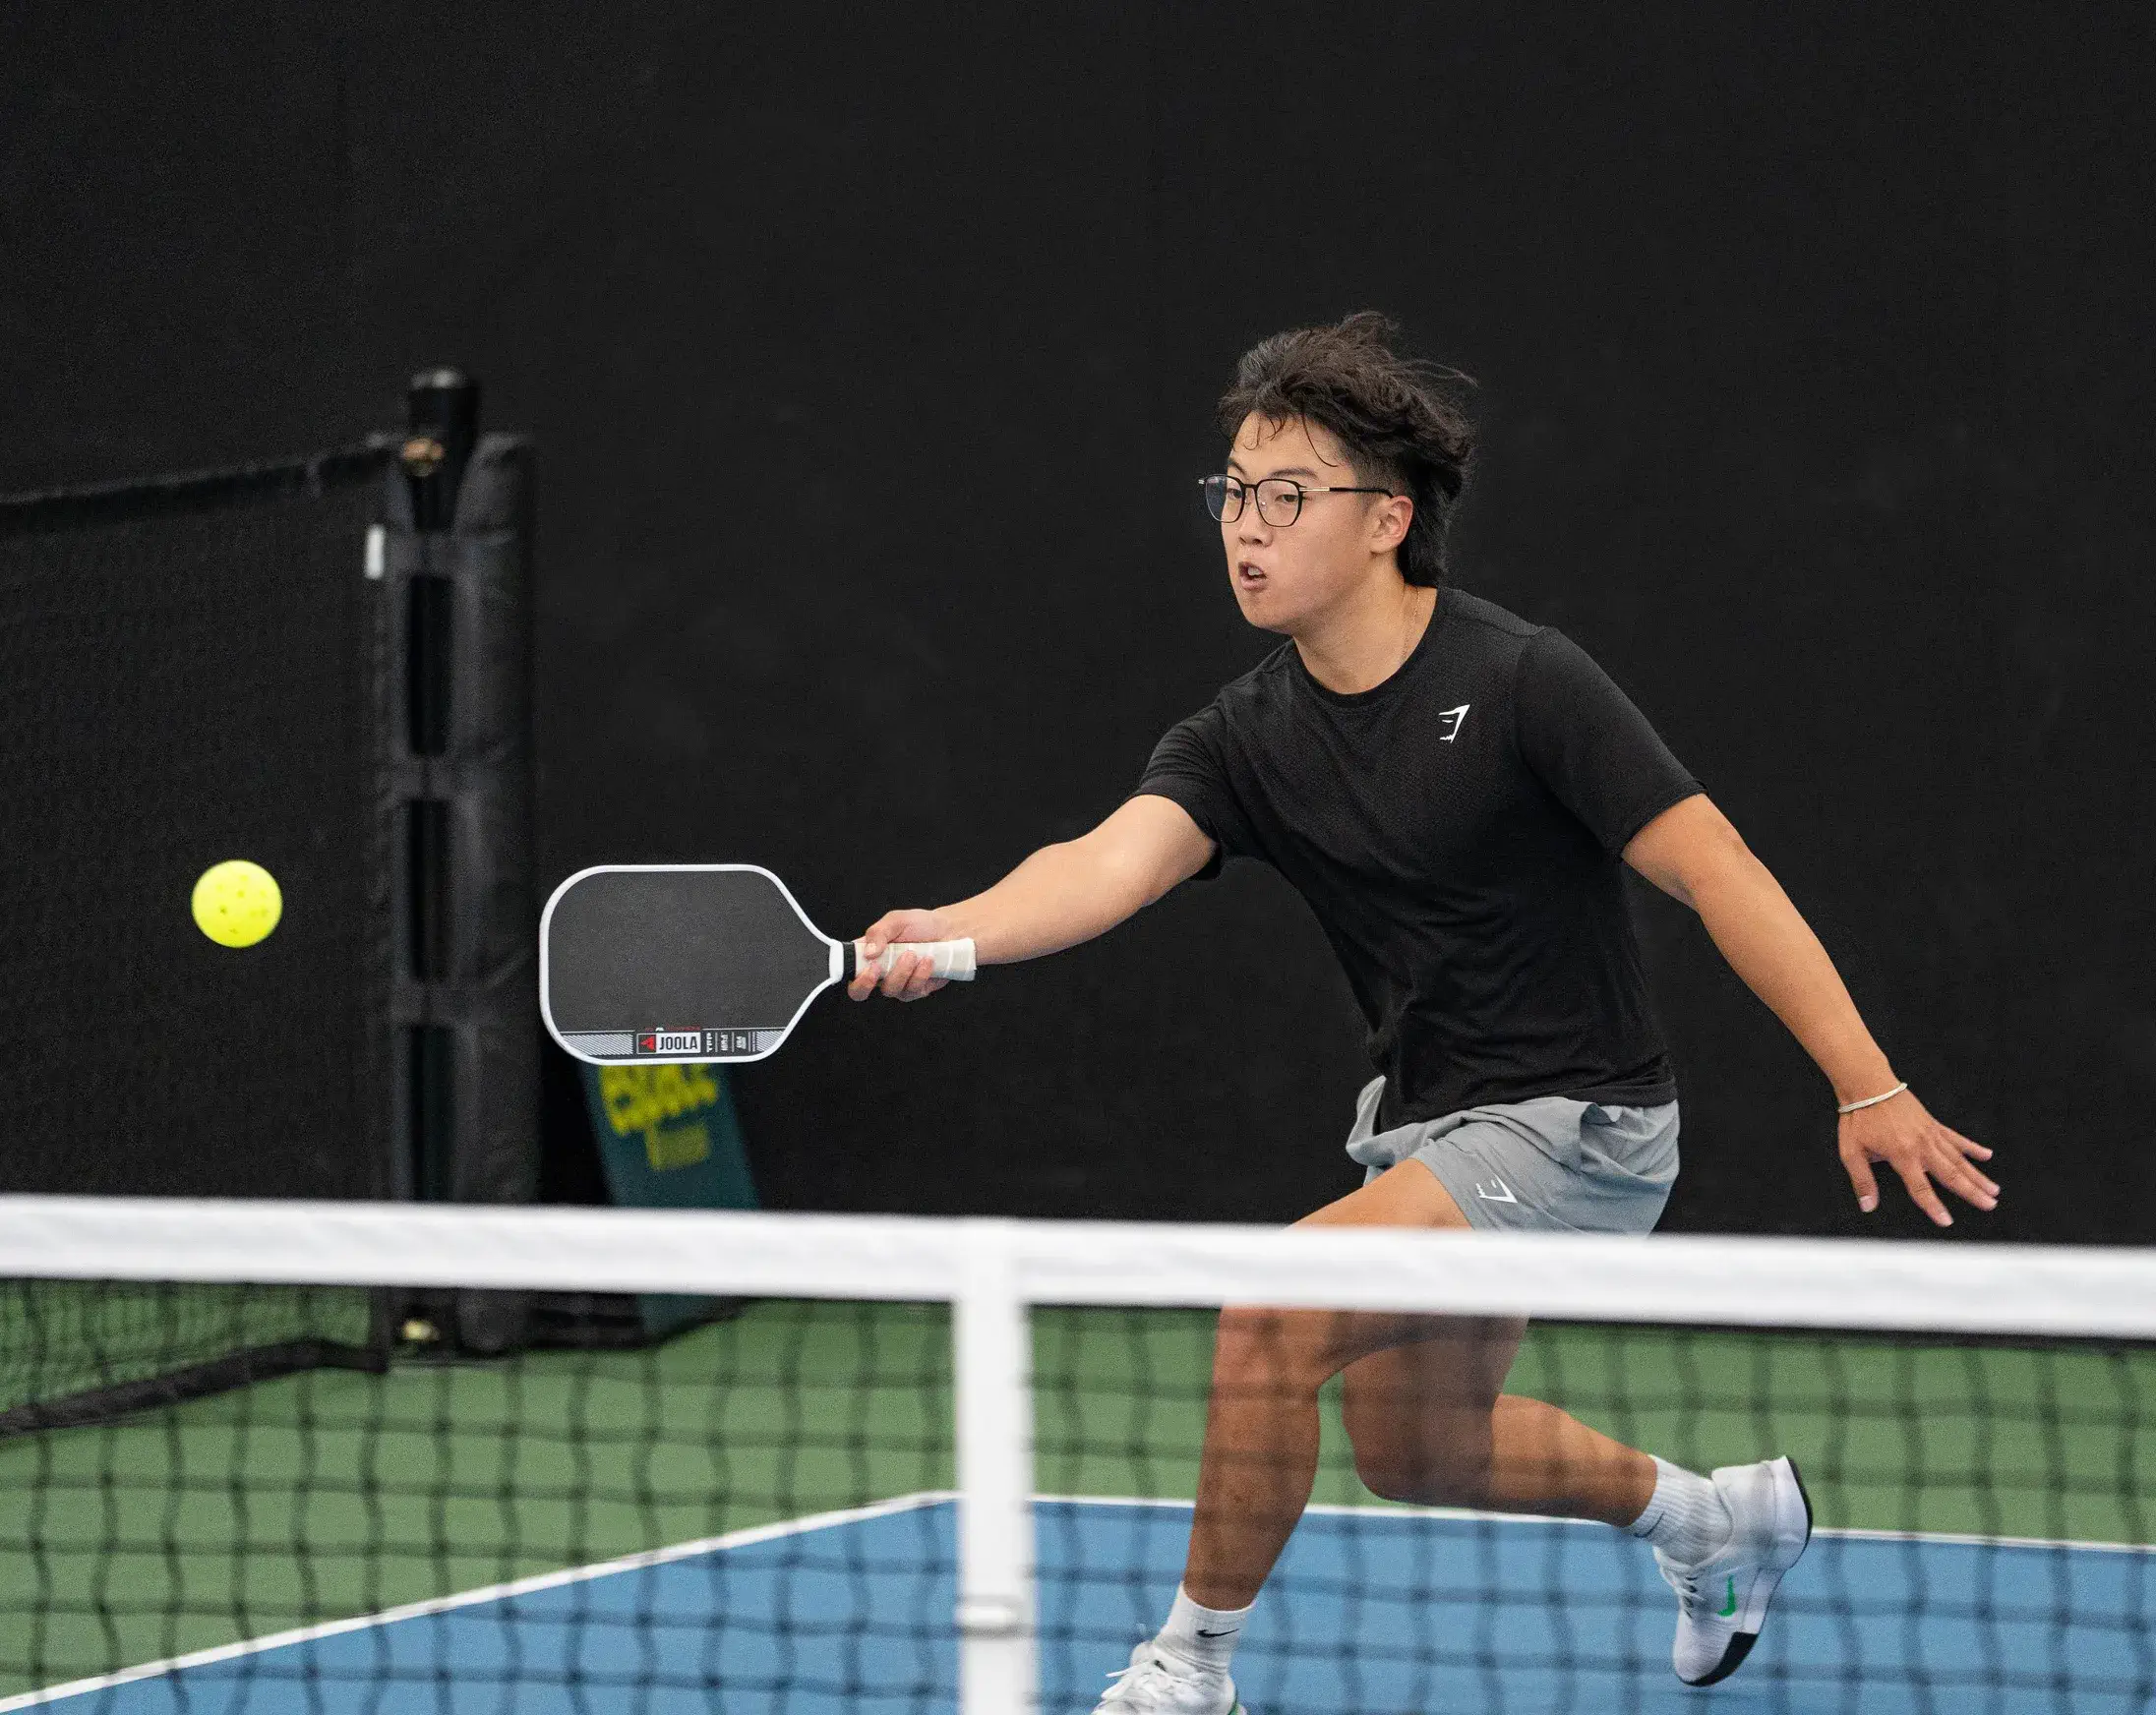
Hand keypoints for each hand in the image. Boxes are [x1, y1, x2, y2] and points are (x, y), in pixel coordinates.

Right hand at [846, 908, 954, 1002]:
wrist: (949, 932)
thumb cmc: (920, 925)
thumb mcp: (896, 921)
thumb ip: (878, 933)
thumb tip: (868, 952)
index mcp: (868, 954)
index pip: (848, 971)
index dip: (851, 975)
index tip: (867, 966)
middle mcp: (879, 972)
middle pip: (859, 992)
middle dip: (867, 984)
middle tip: (879, 967)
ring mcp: (897, 983)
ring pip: (890, 990)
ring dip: (902, 972)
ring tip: (915, 954)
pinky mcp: (915, 990)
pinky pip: (912, 991)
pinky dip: (920, 976)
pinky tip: (928, 961)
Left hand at [1838, 1089, 1997, 1225]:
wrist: (1867, 1083)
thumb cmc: (1858, 1117)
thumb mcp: (1851, 1151)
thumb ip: (1862, 1180)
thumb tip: (1868, 1206)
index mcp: (1902, 1155)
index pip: (1920, 1187)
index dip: (1933, 1206)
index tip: (1947, 1221)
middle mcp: (1921, 1146)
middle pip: (1951, 1174)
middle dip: (1971, 1192)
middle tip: (1990, 1205)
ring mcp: (1930, 1134)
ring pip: (1959, 1159)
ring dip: (1977, 1175)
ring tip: (1994, 1190)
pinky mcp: (1933, 1123)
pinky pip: (1956, 1138)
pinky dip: (1972, 1147)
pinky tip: (1987, 1155)